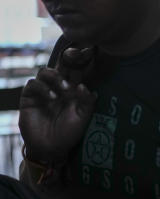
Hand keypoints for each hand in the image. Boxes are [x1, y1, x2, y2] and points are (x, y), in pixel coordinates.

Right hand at [19, 47, 96, 162]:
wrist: (51, 148)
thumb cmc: (69, 133)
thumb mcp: (83, 118)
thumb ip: (87, 103)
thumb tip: (88, 87)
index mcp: (73, 90)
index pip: (77, 71)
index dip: (81, 60)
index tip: (90, 51)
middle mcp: (58, 87)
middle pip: (61, 66)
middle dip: (68, 58)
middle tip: (75, 56)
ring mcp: (43, 91)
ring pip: (46, 71)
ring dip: (56, 76)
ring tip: (65, 89)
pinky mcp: (29, 97)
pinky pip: (33, 84)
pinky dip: (42, 87)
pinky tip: (52, 97)